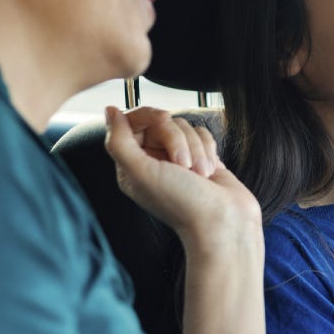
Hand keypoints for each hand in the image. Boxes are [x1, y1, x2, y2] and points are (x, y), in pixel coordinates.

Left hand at [103, 106, 260, 247]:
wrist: (223, 222)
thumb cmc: (182, 203)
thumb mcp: (141, 172)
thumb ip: (119, 141)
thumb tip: (110, 111)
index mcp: (132, 165)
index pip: (133, 122)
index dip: (149, 116)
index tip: (163, 120)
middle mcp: (154, 161)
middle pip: (163, 123)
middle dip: (177, 139)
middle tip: (182, 164)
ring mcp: (179, 160)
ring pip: (186, 128)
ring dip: (196, 148)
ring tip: (199, 174)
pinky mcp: (202, 158)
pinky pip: (203, 135)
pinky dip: (208, 149)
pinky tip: (209, 170)